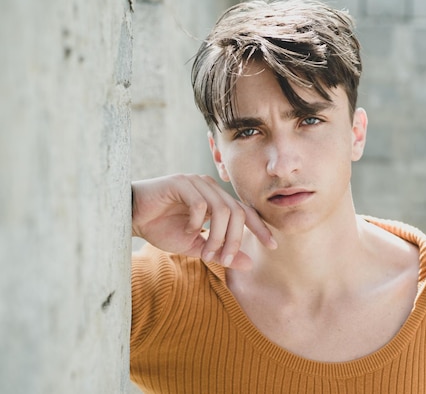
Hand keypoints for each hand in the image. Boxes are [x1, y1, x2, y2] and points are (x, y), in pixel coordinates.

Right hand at [131, 174, 275, 268]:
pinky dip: (197, 222)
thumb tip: (249, 264)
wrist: (132, 218)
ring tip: (207, 252)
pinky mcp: (180, 182)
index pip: (245, 212)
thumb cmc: (162, 229)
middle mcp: (210, 188)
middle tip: (224, 261)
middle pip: (237, 213)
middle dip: (234, 240)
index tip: (273, 245)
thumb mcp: (197, 247)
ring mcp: (196, 183)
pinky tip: (188, 230)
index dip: (260, 228)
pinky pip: (200, 204)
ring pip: (222, 209)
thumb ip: (221, 253)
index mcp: (216, 200)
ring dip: (217, 236)